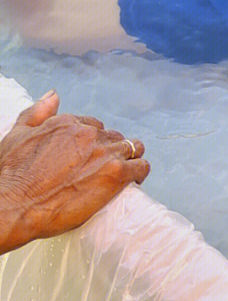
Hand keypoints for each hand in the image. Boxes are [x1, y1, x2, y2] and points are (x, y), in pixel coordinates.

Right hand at [0, 91, 148, 251]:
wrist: (15, 205)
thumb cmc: (11, 175)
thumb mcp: (18, 134)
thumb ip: (38, 112)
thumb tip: (53, 94)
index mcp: (68, 123)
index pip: (93, 126)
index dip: (94, 142)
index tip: (91, 155)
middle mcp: (89, 134)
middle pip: (113, 137)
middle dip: (111, 150)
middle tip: (103, 168)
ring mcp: (105, 153)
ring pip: (132, 148)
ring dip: (129, 158)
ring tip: (123, 172)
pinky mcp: (116, 174)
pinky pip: (141, 167)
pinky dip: (140, 172)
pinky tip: (135, 180)